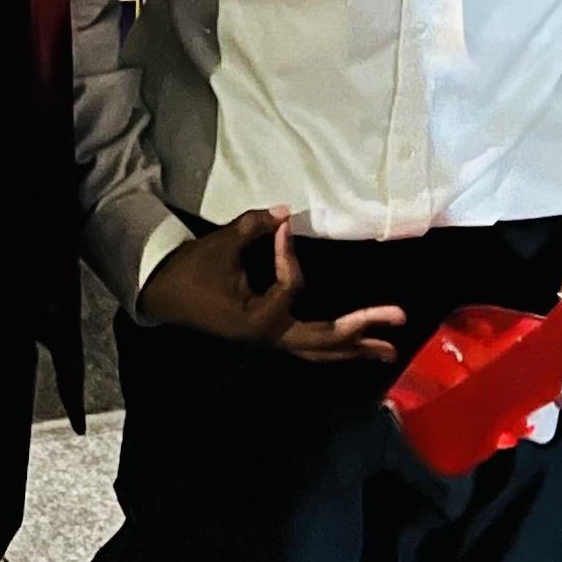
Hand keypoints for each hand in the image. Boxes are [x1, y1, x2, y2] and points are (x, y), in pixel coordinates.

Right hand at [137, 210, 406, 366]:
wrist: (162, 295)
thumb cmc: (190, 271)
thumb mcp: (221, 245)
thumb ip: (253, 227)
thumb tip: (285, 212)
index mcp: (257, 321)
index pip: (291, 287)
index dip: (289, 254)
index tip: (282, 228)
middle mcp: (269, 337)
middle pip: (324, 338)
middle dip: (363, 328)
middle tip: (400, 317)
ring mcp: (270, 339)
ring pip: (319, 349)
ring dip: (355, 348)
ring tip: (390, 350)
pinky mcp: (269, 335)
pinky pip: (308, 344)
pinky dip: (333, 345)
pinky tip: (354, 343)